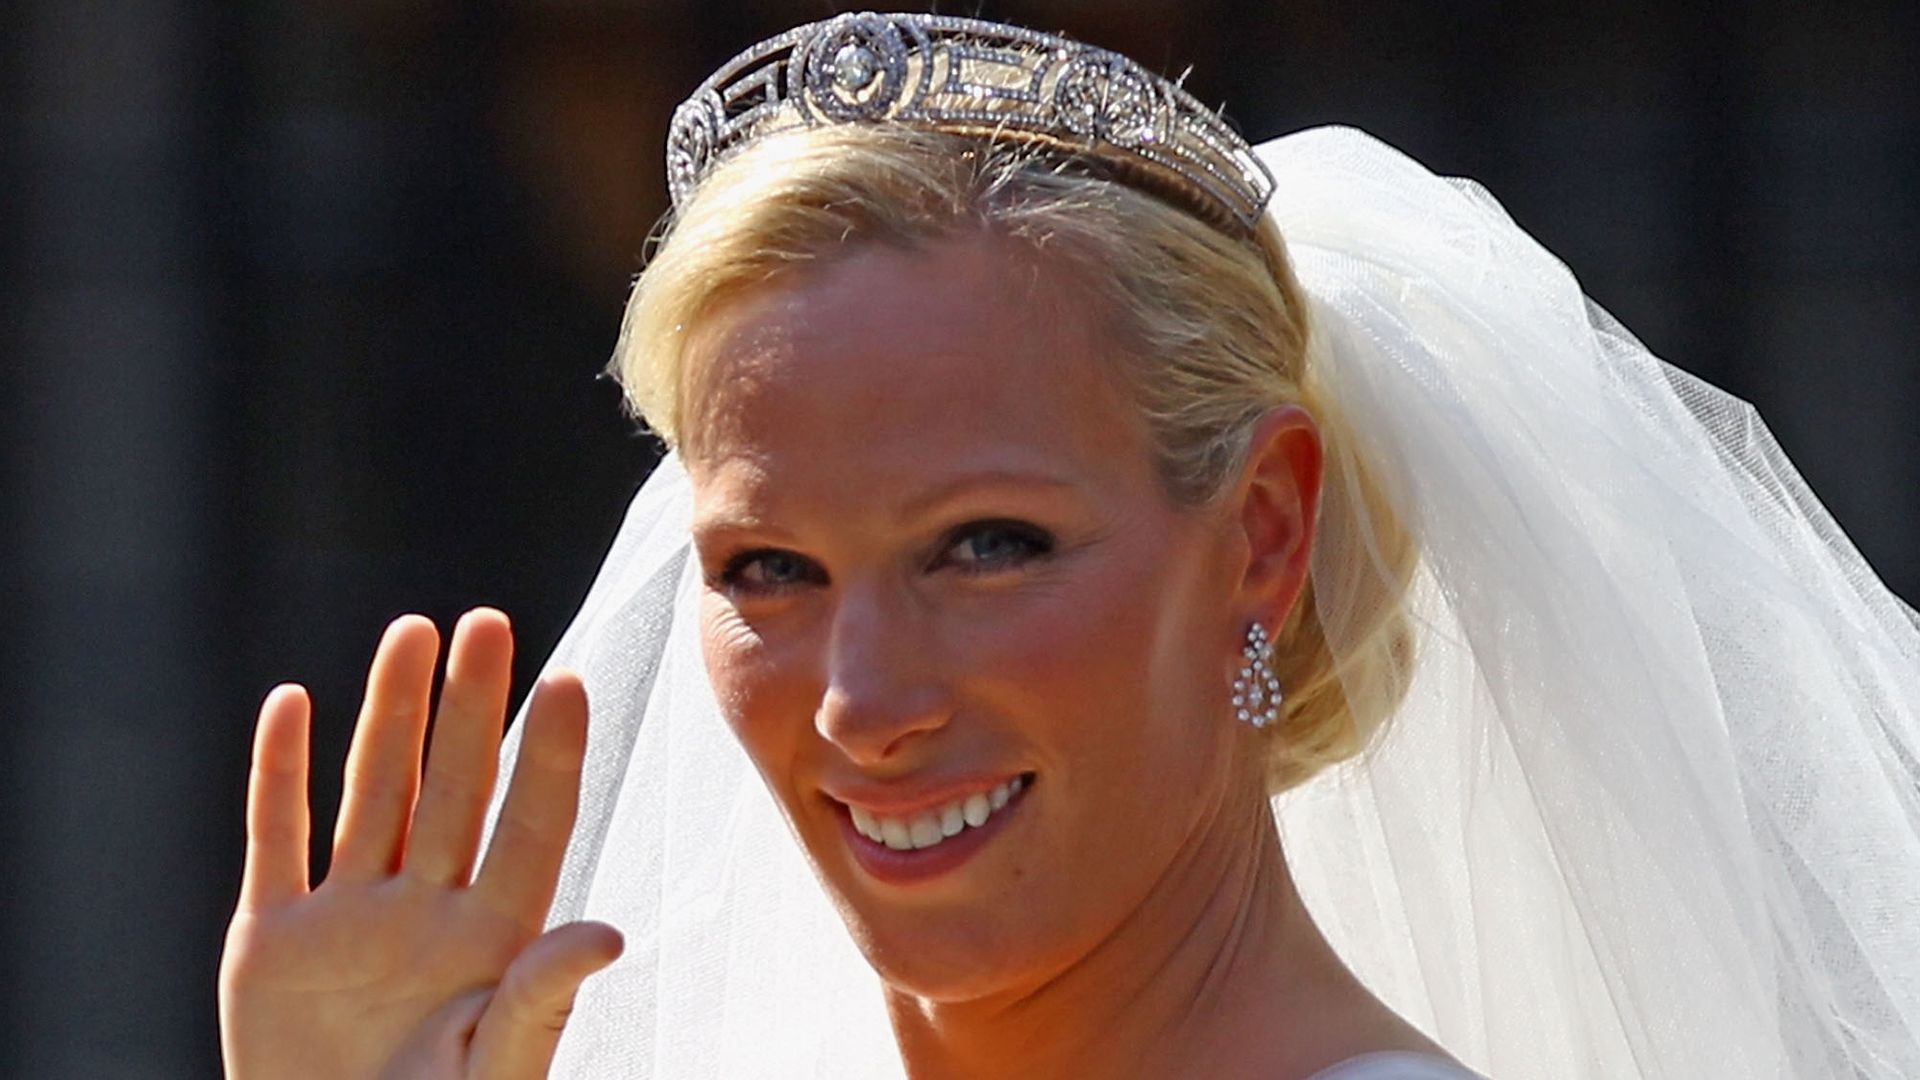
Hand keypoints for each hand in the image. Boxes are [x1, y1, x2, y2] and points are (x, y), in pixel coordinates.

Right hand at [219, 609, 620, 1078]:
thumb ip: (541, 1000)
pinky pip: (279, 839)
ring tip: (411, 631)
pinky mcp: (275, 940)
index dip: (549, 755)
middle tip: (488, 623)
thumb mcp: (496, 1069)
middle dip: (471, 707)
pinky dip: (279, 774)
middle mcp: (428, 910)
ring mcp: (351, 918)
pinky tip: (293, 704)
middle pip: (456, 788)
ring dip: (389, 714)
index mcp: (494, 939)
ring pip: (376, 793)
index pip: (531, 825)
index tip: (568, 679)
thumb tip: (607, 933)